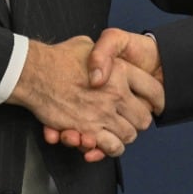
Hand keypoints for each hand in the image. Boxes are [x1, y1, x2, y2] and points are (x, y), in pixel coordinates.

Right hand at [6, 36, 162, 161]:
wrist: (35, 73)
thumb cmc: (59, 58)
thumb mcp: (89, 44)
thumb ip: (104, 53)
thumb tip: (106, 56)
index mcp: (121, 71)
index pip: (154, 89)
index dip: (158, 98)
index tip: (155, 103)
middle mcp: (116, 95)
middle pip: (143, 118)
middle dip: (139, 120)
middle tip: (131, 119)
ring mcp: (103, 115)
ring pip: (129, 135)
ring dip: (124, 135)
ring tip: (118, 131)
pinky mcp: (87, 131)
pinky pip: (110, 147)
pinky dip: (109, 148)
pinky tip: (105, 142)